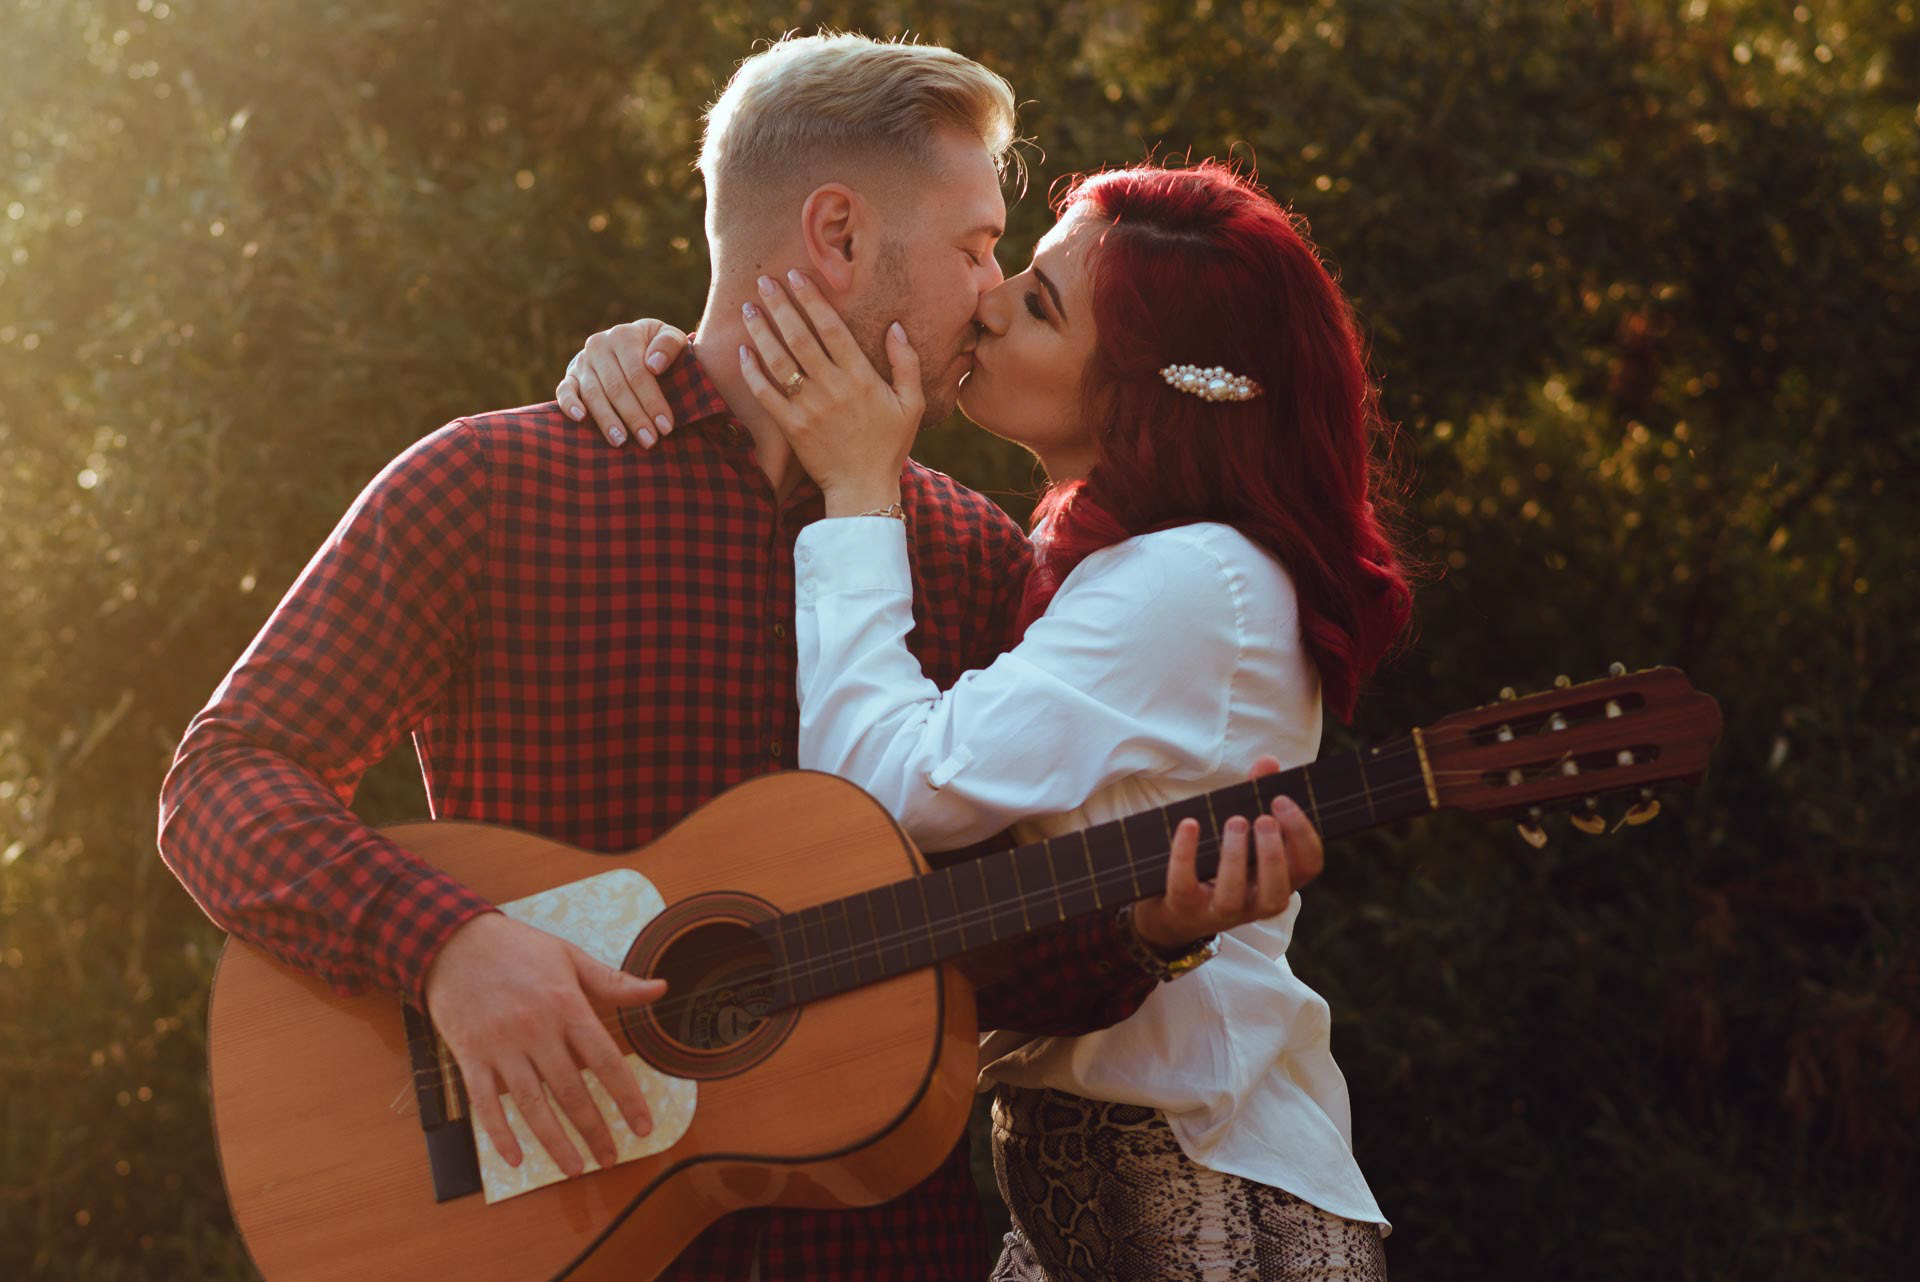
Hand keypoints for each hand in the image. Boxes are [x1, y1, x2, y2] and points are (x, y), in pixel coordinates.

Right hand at [423, 912, 666, 1174]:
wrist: (452, 940)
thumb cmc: (517, 948)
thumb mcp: (569, 956)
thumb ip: (614, 981)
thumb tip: (659, 989)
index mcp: (566, 1005)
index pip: (606, 1061)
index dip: (628, 1097)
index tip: (643, 1126)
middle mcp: (535, 1029)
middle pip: (571, 1091)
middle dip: (594, 1130)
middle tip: (610, 1158)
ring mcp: (500, 1046)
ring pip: (531, 1105)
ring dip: (555, 1142)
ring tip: (575, 1168)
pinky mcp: (469, 1056)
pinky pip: (484, 1103)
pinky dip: (499, 1134)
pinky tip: (517, 1158)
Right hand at [555, 320, 688, 448]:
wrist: (633, 343)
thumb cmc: (657, 347)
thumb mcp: (670, 337)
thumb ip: (669, 344)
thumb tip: (654, 364)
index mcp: (624, 336)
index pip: (638, 374)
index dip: (652, 401)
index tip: (666, 427)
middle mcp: (599, 345)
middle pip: (616, 388)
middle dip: (634, 417)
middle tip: (649, 441)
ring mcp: (582, 361)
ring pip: (593, 394)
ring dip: (607, 420)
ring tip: (621, 441)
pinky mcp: (570, 376)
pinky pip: (564, 391)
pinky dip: (569, 405)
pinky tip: (580, 419)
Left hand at [737, 270, 921, 515]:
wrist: (864, 489)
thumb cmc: (889, 446)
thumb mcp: (911, 404)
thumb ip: (906, 363)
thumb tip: (895, 327)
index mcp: (861, 377)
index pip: (831, 328)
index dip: (812, 299)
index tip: (796, 277)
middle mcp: (832, 387)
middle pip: (799, 336)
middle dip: (780, 305)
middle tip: (764, 281)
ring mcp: (808, 407)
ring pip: (778, 360)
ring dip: (761, 331)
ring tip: (748, 308)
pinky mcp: (790, 427)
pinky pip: (765, 394)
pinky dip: (752, 372)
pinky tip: (743, 351)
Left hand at [1130, 756, 1323, 953]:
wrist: (1173, 906)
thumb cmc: (1218, 861)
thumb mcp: (1241, 831)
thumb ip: (1255, 797)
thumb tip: (1268, 761)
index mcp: (1278, 881)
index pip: (1308, 867)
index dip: (1302, 836)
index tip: (1282, 801)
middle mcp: (1255, 903)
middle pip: (1277, 891)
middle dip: (1273, 854)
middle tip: (1263, 818)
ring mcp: (1219, 911)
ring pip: (1234, 897)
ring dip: (1235, 857)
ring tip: (1234, 821)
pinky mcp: (1185, 907)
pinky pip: (1184, 885)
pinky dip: (1185, 854)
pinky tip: (1189, 824)